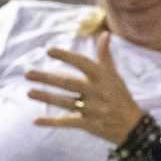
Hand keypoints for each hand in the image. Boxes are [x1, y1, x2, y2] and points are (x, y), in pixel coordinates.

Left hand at [27, 35, 146, 148]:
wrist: (133, 126)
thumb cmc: (120, 97)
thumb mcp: (114, 76)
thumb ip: (105, 56)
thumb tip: (104, 34)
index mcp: (103, 77)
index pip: (82, 63)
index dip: (66, 56)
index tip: (49, 50)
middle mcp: (97, 92)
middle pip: (68, 83)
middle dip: (47, 78)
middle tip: (27, 73)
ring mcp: (92, 109)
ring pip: (64, 102)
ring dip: (45, 97)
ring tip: (28, 92)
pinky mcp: (88, 124)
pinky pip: (67, 122)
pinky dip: (51, 122)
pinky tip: (36, 120)